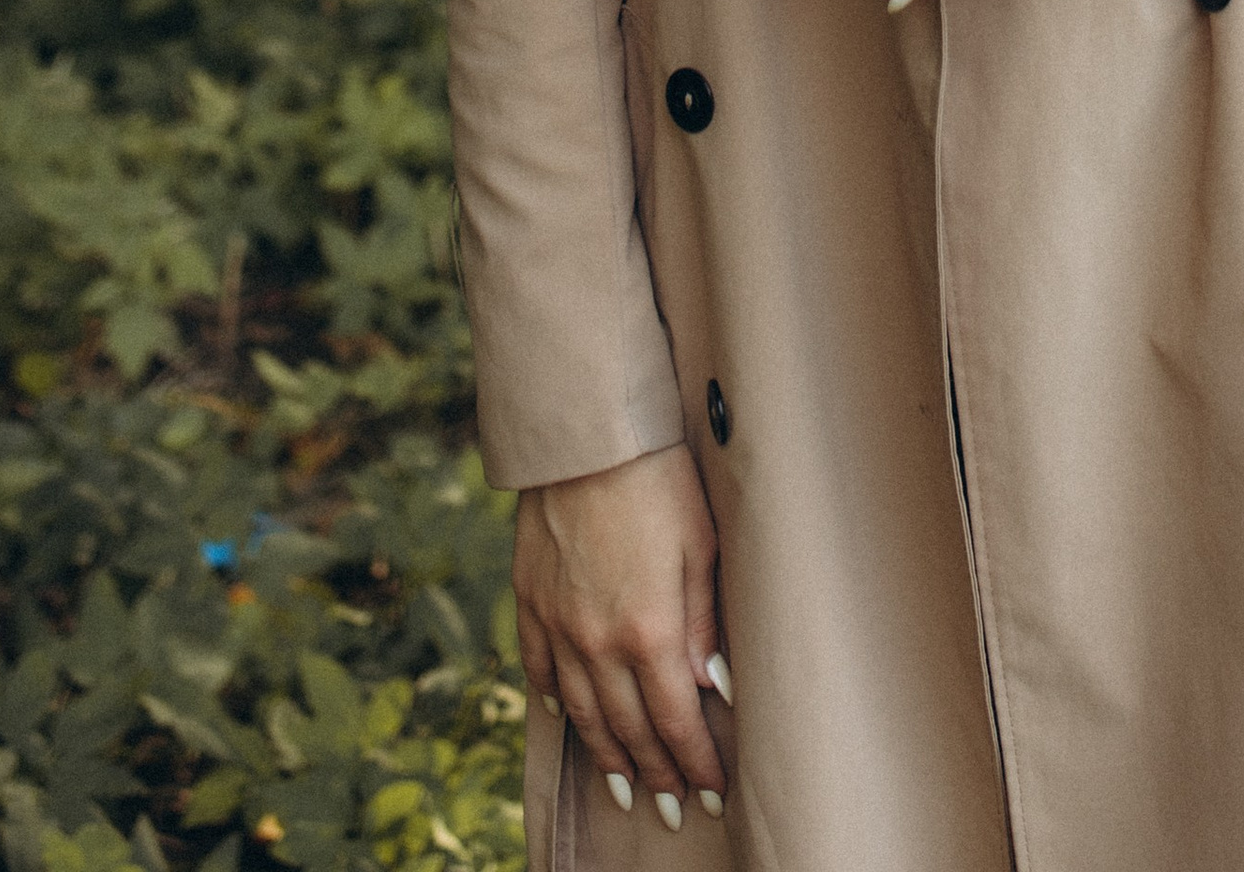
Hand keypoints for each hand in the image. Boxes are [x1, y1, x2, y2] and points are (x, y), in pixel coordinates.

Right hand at [514, 447, 729, 823]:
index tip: (712, 790)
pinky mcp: (530, 600)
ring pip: (582, 711)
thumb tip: (713, 687)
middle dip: (656, 773)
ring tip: (626, 785)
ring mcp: (558, 624)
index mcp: (649, 631)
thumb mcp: (700, 547)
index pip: (677, 720)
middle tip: (673, 807)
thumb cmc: (659, 481)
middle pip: (629, 727)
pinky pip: (540, 668)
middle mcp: (598, 641)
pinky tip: (568, 715)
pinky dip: (555, 700)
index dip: (696, 761)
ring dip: (606, 754)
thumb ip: (703, 624)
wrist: (587, 436)